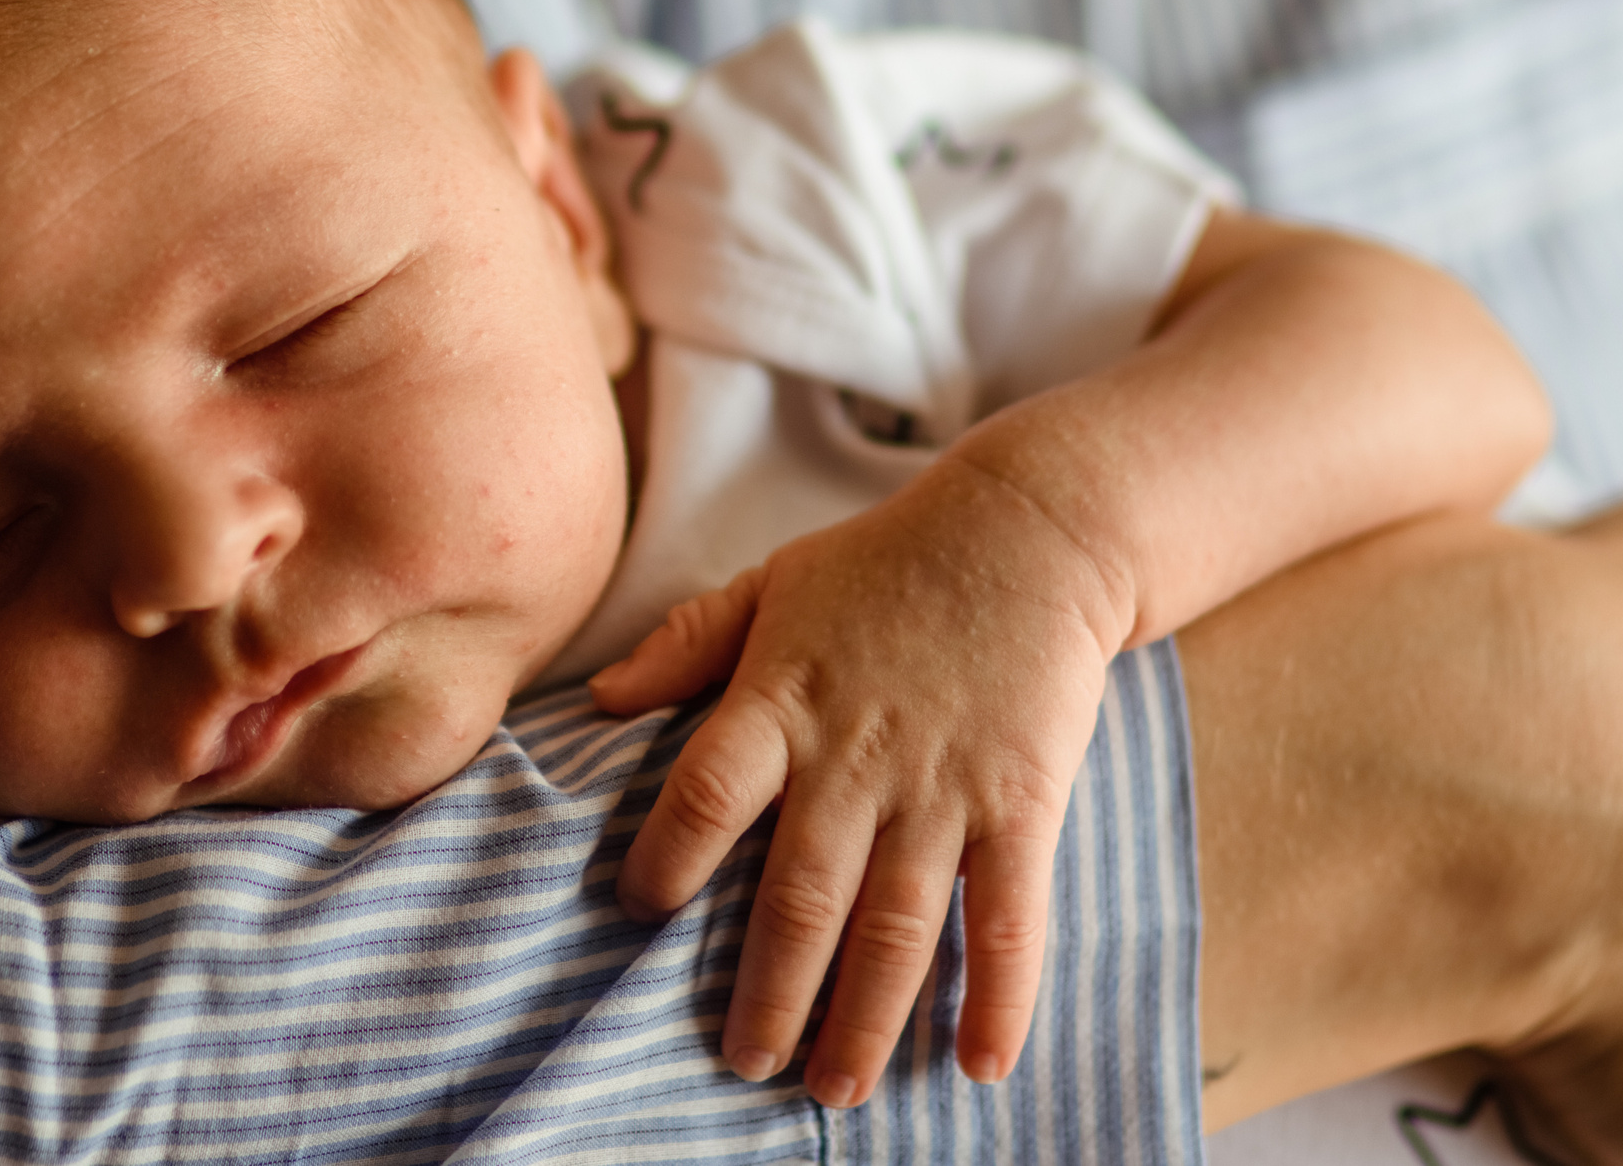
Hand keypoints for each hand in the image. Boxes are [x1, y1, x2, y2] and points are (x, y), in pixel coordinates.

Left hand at [588, 452, 1126, 1106]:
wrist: (1027, 532)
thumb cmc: (884, 563)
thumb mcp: (770, 582)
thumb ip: (684, 643)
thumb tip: (596, 700)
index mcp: (781, 701)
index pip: (705, 793)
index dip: (666, 857)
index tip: (639, 912)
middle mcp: (854, 757)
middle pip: (799, 895)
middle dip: (770, 992)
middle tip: (743, 1064)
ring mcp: (941, 785)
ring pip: (895, 926)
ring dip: (865, 1019)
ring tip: (834, 1090)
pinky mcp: (1022, 801)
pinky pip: (1008, 914)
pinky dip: (999, 995)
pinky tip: (983, 1065)